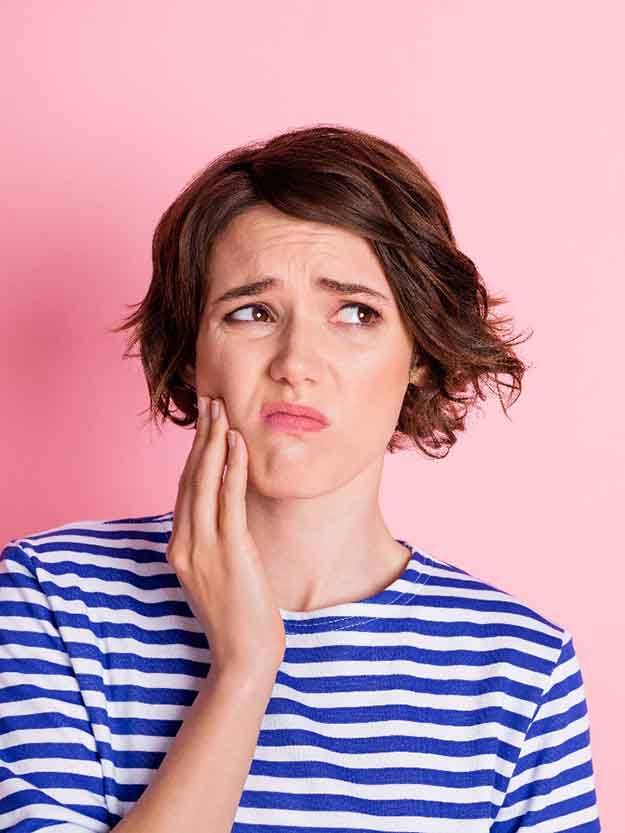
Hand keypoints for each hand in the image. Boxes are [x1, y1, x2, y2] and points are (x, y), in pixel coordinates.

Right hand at [166, 395, 285, 677]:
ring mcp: (204, 549)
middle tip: (211, 402)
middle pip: (190, 479)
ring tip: (223, 411)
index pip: (185, 490)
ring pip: (204, 483)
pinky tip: (237, 444)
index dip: (193, 453)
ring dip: (214, 443)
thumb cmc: (237, 616)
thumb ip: (213, 542)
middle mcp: (184, 545)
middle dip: (200, 438)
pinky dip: (232, 468)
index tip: (204, 425)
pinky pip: (229, 501)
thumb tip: (225, 511)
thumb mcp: (215, 574)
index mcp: (179, 549)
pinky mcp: (230, 553)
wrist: (245, 656)